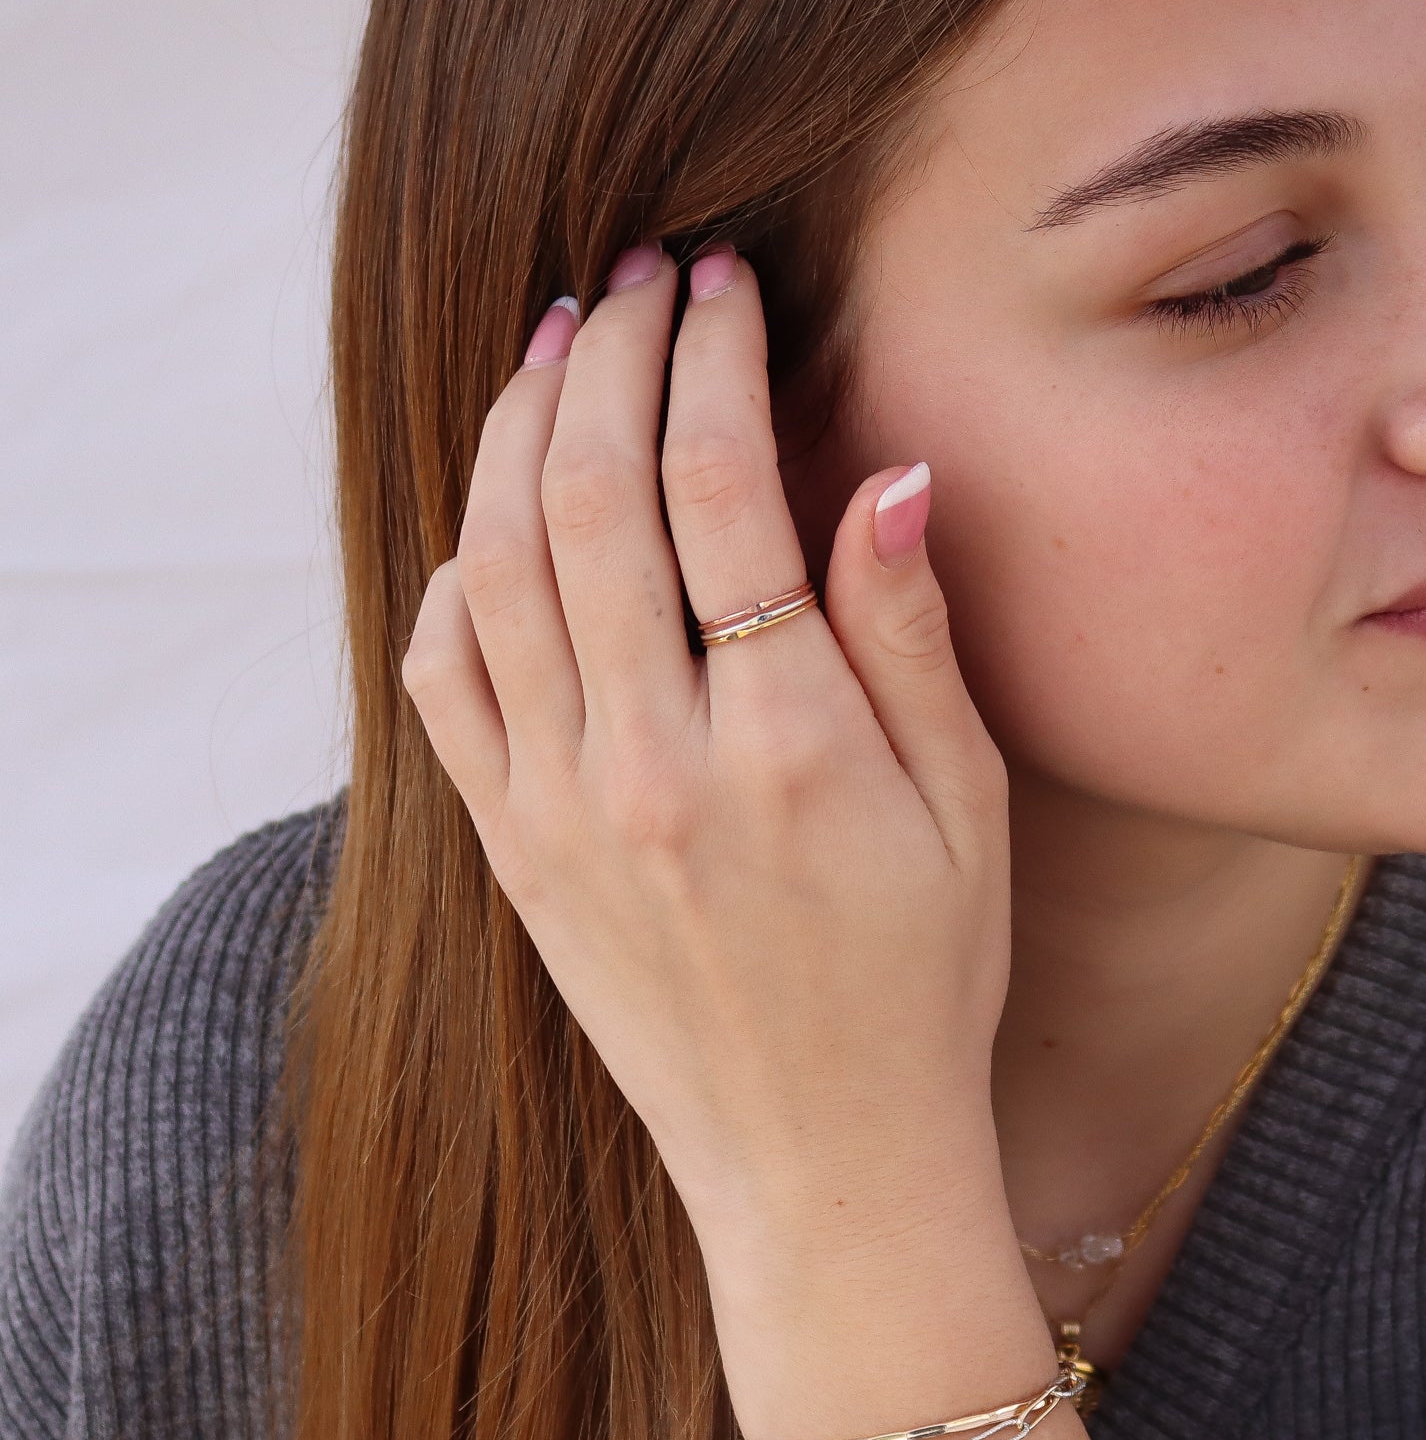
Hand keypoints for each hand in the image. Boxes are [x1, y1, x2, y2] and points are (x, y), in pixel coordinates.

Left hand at [399, 243, 1012, 1242]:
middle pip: (587, 495)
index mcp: (787, 742)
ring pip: (495, 565)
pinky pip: (442, 681)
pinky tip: (493, 524)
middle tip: (633, 278)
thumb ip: (913, 637)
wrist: (822, 1160)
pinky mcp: (514, 852)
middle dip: (606, 356)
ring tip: (553, 349)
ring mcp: (562, 809)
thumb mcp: (968, 811)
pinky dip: (454, 577)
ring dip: (513, 433)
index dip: (712, 358)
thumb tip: (884, 473)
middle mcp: (652, 762)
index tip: (720, 282)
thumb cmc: (923, 985)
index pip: (719, 487)